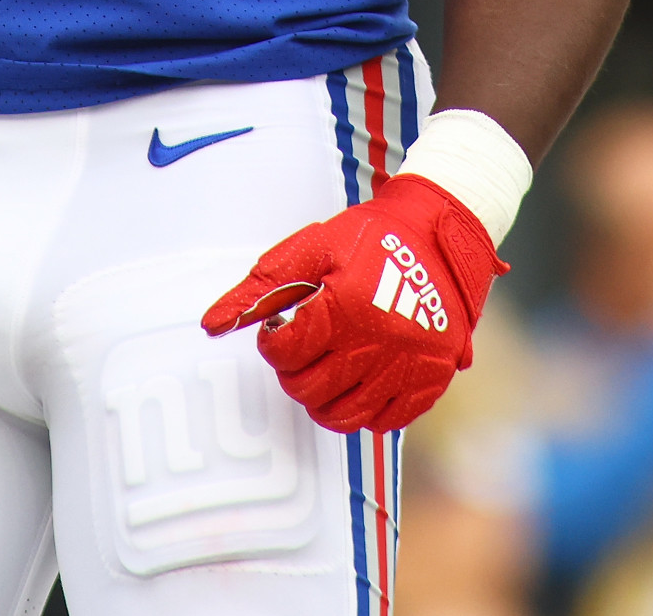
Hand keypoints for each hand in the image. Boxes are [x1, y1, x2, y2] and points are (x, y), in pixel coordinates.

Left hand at [203, 175, 505, 432]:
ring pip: (344, 416)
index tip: (282, 327)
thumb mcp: (311, 247)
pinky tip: (359, 382)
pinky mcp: (431, 378)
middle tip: (303, 348)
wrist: (440, 230)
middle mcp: (378, 343)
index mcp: (346, 307)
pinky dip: (366, 411)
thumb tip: (212, 325)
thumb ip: (261, 288)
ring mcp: (408, 365)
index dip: (273, 342)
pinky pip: (387, 422)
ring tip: (326, 369)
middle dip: (293, 372)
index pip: (286, 353)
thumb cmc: (370, 236)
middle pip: (309, 390)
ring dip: (323, 398)